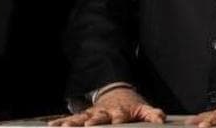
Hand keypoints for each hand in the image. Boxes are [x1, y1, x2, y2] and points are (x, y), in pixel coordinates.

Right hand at [48, 87, 165, 125]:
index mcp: (122, 111)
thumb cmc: (131, 105)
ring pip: (82, 118)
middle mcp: (106, 112)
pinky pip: (73, 118)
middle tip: (88, 126)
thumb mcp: (144, 108)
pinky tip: (54, 126)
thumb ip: (152, 114)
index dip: (119, 120)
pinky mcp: (85, 115)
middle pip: (99, 117)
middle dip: (93, 122)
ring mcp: (94, 113)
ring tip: (64, 127)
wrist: (117, 92)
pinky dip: (63, 122)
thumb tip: (161, 119)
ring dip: (74, 123)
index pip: (120, 116)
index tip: (117, 122)